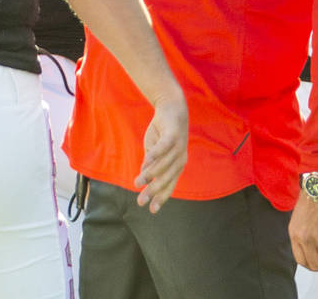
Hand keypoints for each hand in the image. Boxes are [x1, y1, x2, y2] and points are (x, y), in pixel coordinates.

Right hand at [134, 90, 187, 213]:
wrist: (171, 107)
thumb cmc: (162, 131)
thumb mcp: (154, 150)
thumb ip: (151, 164)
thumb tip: (144, 179)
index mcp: (177, 165)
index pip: (169, 184)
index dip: (161, 197)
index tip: (151, 210)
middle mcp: (180, 159)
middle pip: (166, 179)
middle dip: (152, 191)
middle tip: (140, 202)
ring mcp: (178, 147)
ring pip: (163, 165)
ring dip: (150, 175)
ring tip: (137, 182)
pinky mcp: (173, 135)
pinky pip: (164, 147)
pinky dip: (155, 155)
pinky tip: (146, 162)